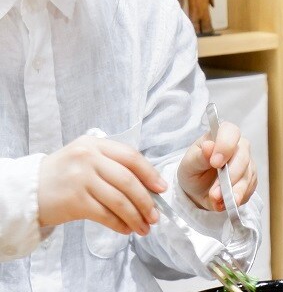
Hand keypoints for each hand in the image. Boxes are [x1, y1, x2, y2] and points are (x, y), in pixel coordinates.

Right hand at [38, 135, 166, 234]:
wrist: (29, 190)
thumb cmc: (64, 173)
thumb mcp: (86, 156)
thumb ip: (113, 163)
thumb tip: (148, 185)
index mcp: (96, 144)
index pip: (131, 157)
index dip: (150, 174)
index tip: (161, 188)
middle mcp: (89, 158)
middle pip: (128, 180)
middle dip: (146, 200)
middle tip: (155, 215)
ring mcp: (81, 179)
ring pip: (119, 200)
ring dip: (136, 216)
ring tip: (144, 227)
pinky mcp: (74, 201)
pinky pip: (104, 214)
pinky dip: (119, 223)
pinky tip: (126, 229)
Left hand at [177, 120, 257, 211]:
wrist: (198, 190)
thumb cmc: (193, 171)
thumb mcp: (188, 165)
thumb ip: (198, 156)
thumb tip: (208, 146)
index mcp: (221, 135)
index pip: (231, 132)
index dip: (226, 146)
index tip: (215, 163)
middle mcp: (239, 146)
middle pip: (243, 156)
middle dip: (229, 177)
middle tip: (214, 193)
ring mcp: (247, 163)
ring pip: (247, 175)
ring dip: (233, 191)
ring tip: (218, 202)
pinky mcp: (251, 179)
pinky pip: (249, 188)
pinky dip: (237, 198)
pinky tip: (226, 203)